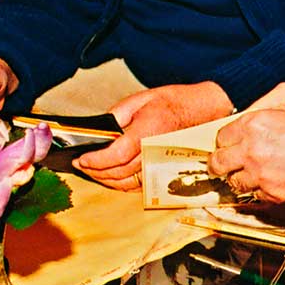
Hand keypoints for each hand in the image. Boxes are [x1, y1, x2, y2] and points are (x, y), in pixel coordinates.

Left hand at [73, 81, 232, 190]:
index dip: (95, 160)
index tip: (81, 158)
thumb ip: (117, 114)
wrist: (203, 112)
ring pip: (126, 183)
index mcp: (146, 132)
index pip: (115, 155)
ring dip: (105, 180)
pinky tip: (111, 176)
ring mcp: (158, 164)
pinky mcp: (162, 171)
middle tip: (81, 164)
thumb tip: (99, 128)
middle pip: (117, 172)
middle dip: (94, 171)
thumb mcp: (142, 99)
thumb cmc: (174, 103)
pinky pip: (137, 185)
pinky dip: (120, 184)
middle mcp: (152, 152)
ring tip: (92, 171)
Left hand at [208, 109, 284, 203]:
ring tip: (252, 171)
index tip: (231, 143)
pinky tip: (272, 179)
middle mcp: (253, 150)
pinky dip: (260, 188)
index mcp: (255, 124)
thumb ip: (261, 105)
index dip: (227, 140)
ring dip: (240, 177)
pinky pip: (255, 194)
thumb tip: (244, 116)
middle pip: (218, 163)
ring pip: (234, 182)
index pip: (221, 137)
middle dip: (221, 162)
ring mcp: (262, 175)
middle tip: (228, 162)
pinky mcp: (275, 193)